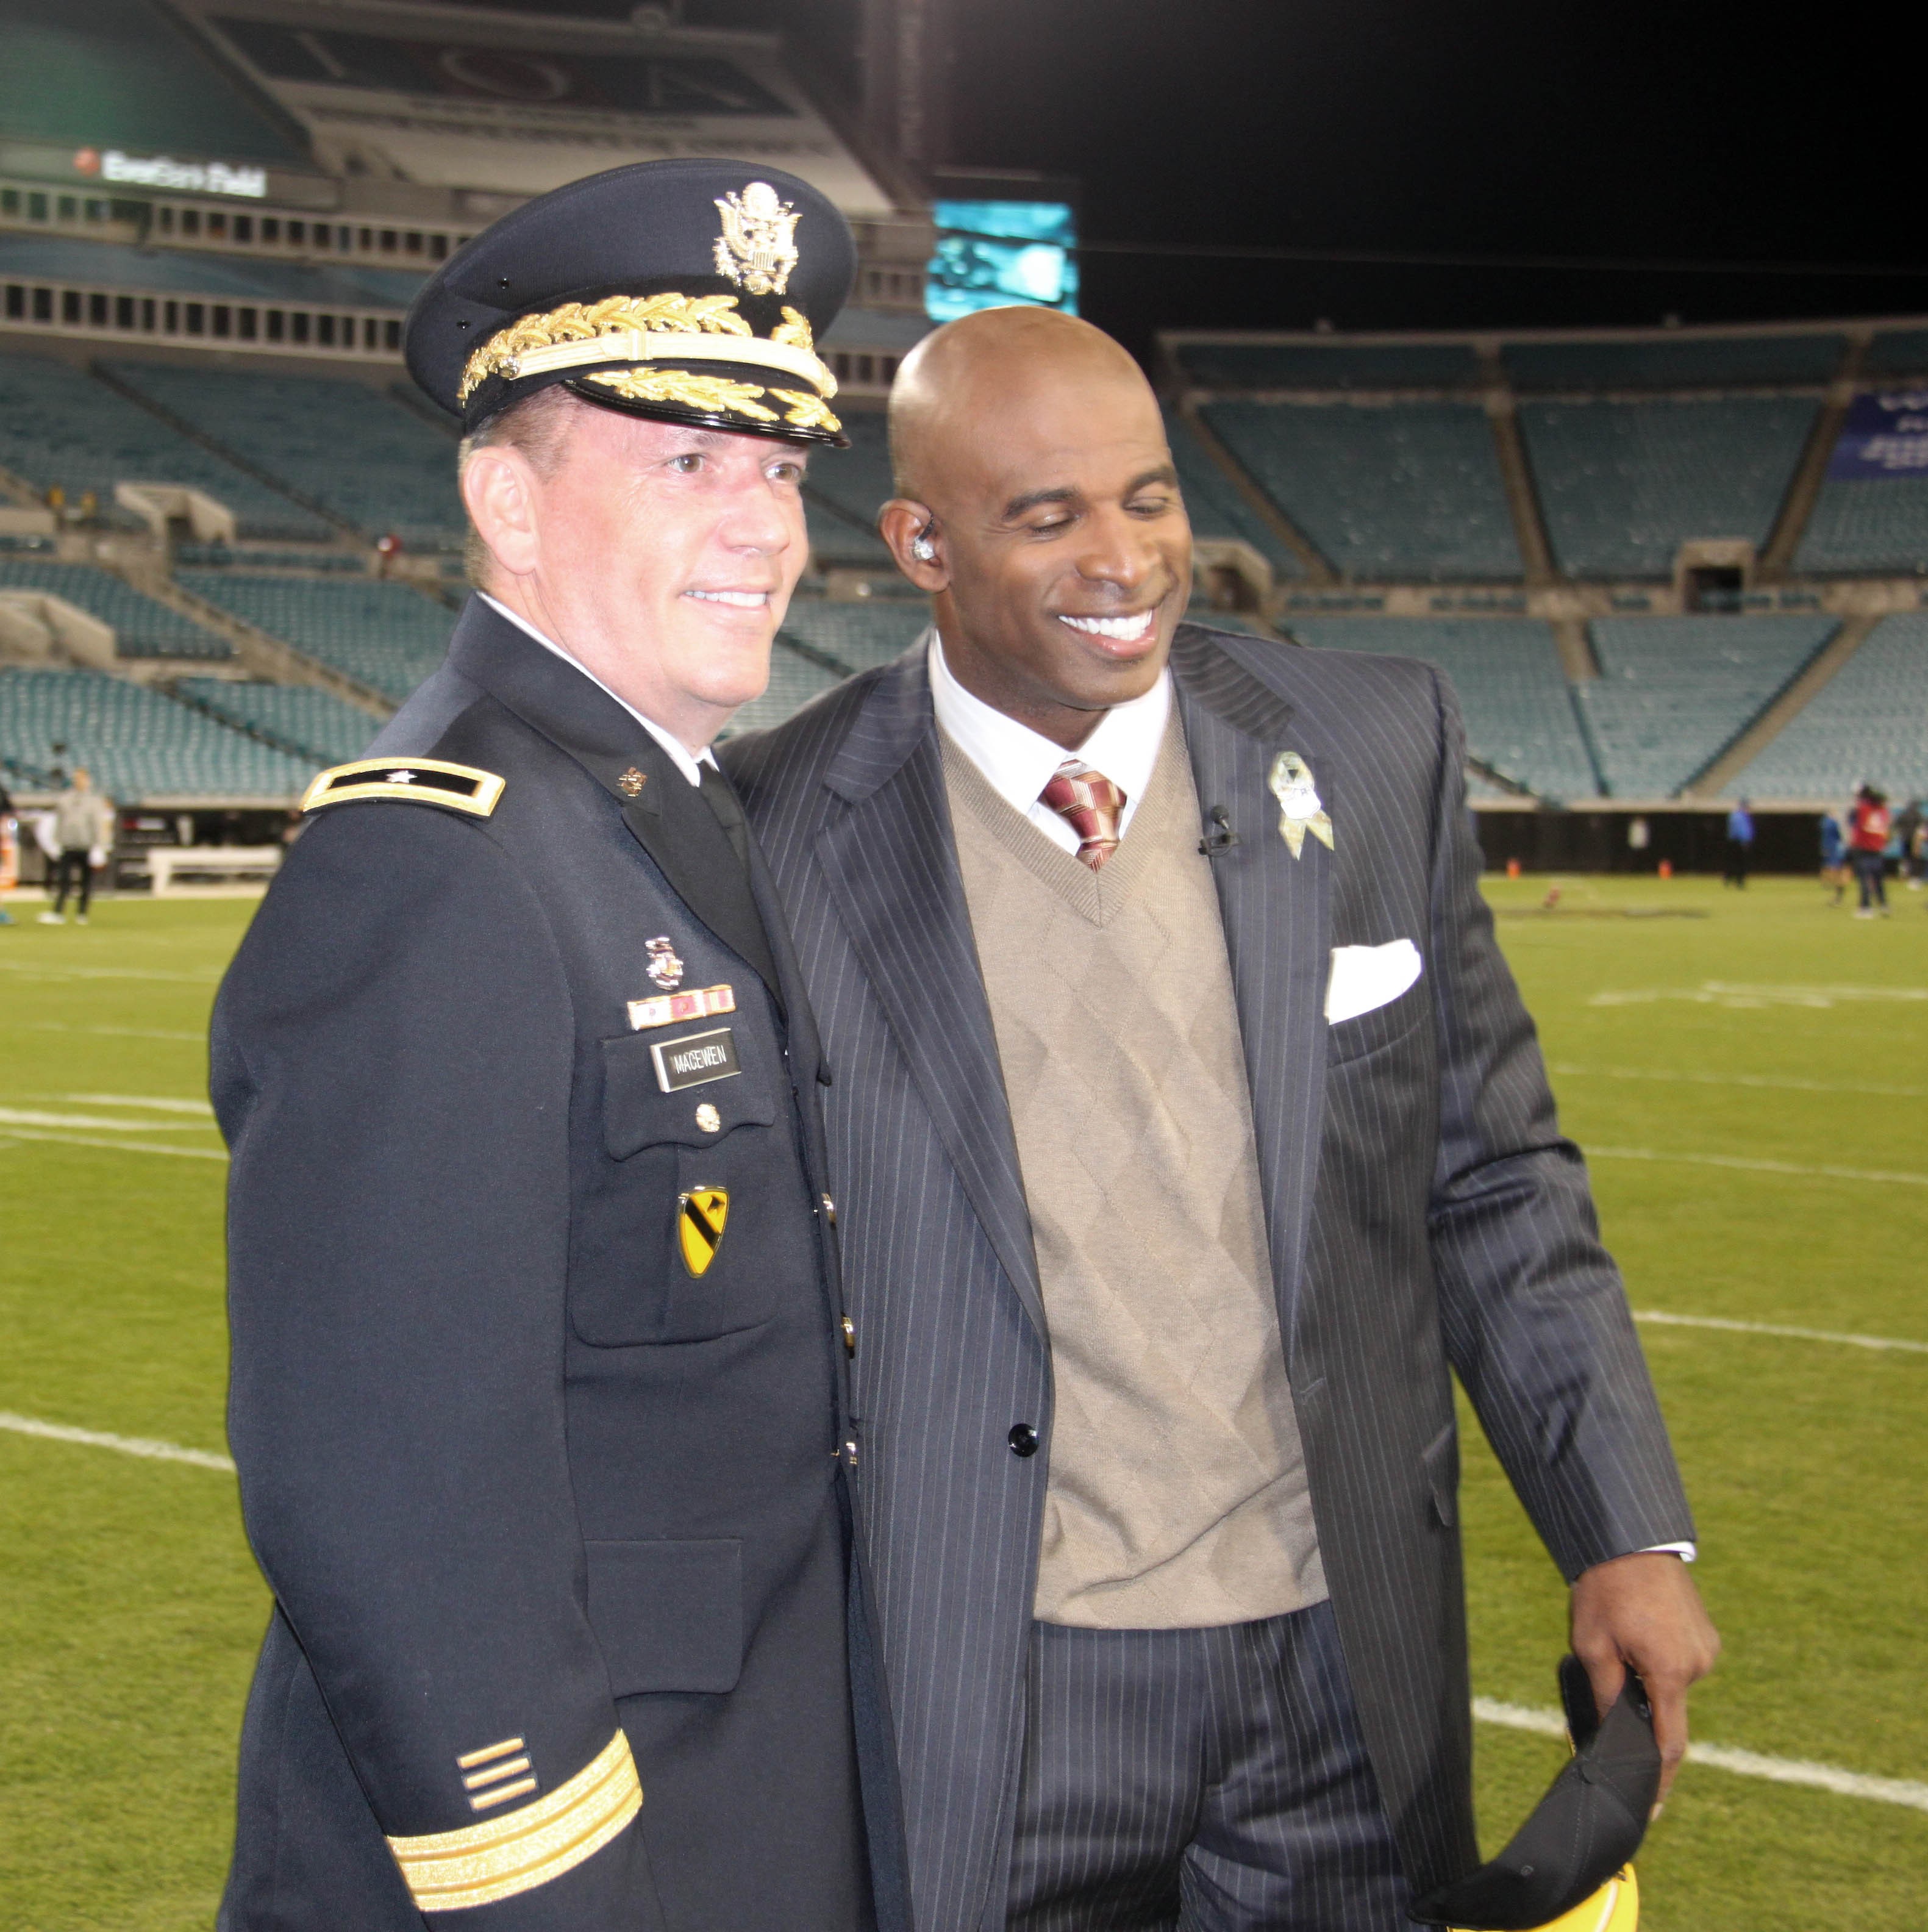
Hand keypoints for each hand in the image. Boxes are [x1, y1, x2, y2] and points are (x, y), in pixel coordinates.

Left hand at [1569, 1551, 1719, 1805]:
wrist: (1630, 1538)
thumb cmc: (1606, 1589)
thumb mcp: (1592, 1645)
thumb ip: (1606, 1696)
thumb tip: (1610, 1735)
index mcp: (1671, 1672)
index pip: (1669, 1743)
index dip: (1658, 1779)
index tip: (1650, 1808)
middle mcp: (1698, 1665)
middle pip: (1666, 1708)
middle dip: (1639, 1706)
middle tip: (1610, 1673)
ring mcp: (1706, 1649)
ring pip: (1671, 1684)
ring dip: (1646, 1677)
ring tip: (1618, 1640)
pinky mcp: (1705, 1635)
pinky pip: (1679, 1662)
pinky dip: (1657, 1661)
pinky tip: (1635, 1634)